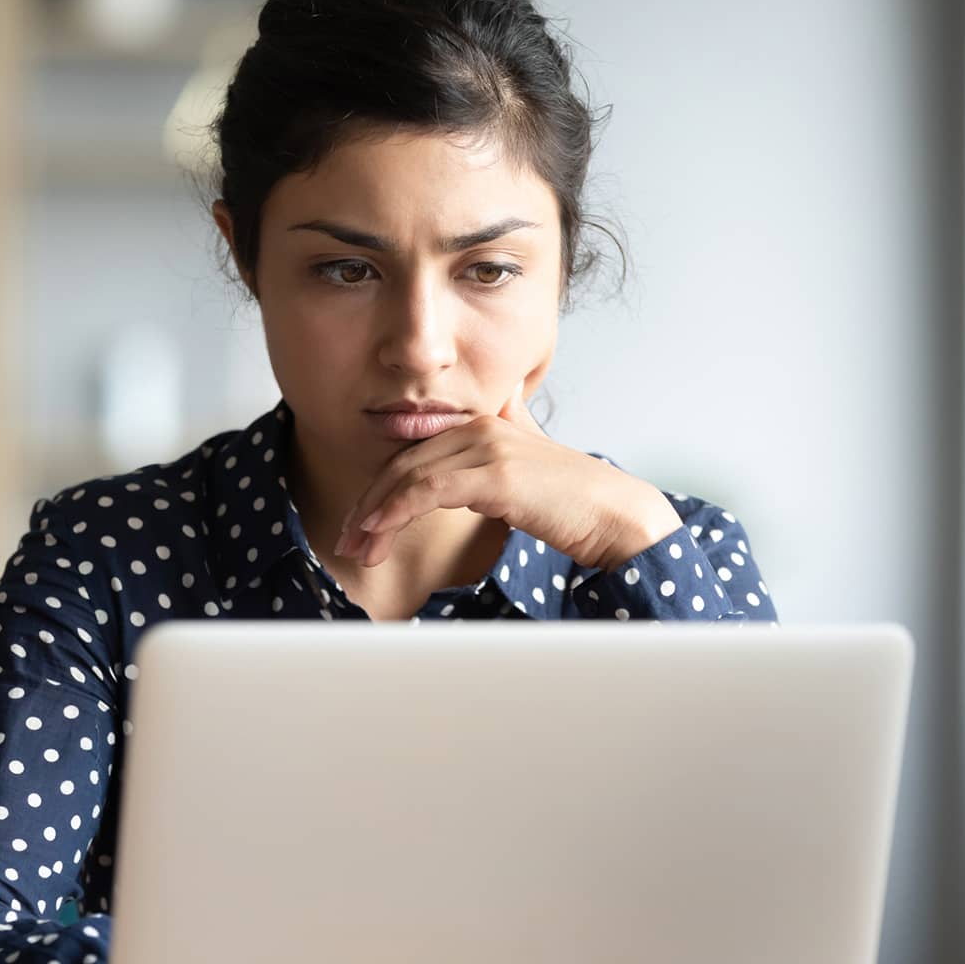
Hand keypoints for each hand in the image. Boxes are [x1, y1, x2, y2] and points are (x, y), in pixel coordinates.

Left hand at [332, 382, 682, 570]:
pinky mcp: (495, 474)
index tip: (359, 525)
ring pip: (408, 477)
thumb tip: (498, 413)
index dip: (380, 489)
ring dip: (374, 517)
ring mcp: (487, 447)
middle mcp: (480, 428)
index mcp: (482, 424)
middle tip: (348, 543)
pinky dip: (395, 511)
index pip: (412, 454)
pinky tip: (379, 534)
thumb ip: (505, 440)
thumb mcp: (527, 464)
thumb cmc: (573, 501)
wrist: (616, 516)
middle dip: (368, 506)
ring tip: (358, 550)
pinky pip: (427, 490)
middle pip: (401, 464)